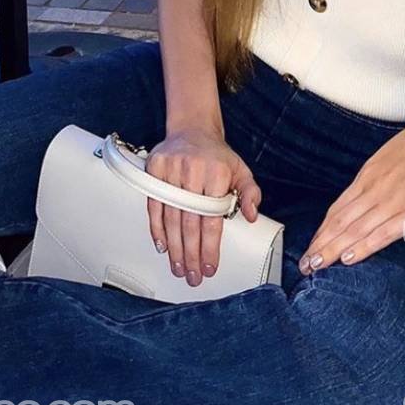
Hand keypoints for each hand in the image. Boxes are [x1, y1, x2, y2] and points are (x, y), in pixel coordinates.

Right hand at [145, 129, 260, 287]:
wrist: (192, 128)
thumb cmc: (217, 155)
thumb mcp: (241, 170)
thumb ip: (251, 193)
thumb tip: (251, 215)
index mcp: (216, 172)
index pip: (211, 219)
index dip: (210, 247)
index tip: (210, 267)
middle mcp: (192, 170)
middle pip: (189, 223)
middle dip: (191, 255)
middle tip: (193, 276)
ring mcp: (170, 170)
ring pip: (171, 218)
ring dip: (174, 248)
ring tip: (179, 267)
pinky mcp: (153, 170)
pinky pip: (154, 205)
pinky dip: (156, 228)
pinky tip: (162, 246)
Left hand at [297, 100, 404, 273]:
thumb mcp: (394, 152)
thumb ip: (381, 173)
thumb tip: (372, 188)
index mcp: (370, 173)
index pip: (338, 208)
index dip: (323, 230)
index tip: (311, 246)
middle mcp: (375, 187)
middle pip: (340, 222)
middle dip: (320, 244)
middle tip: (303, 265)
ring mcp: (394, 199)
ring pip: (355, 230)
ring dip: (333, 250)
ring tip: (316, 267)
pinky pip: (383, 233)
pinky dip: (364, 246)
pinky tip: (349, 258)